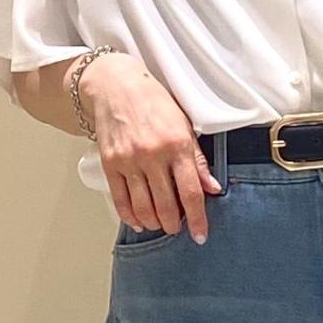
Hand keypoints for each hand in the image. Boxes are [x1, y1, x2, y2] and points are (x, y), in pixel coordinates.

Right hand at [78, 54, 220, 241]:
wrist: (115, 85)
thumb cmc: (154, 103)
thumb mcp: (184, 125)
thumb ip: (198, 159)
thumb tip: (213, 188)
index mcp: (177, 144)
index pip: (191, 192)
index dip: (198, 219)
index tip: (200, 236)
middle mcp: (153, 155)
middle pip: (167, 206)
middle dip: (174, 224)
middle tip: (177, 228)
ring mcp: (129, 161)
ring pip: (144, 208)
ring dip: (155, 223)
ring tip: (161, 224)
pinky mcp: (110, 164)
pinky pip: (121, 200)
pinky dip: (131, 217)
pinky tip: (139, 222)